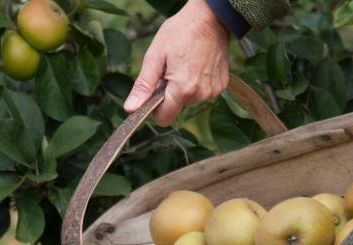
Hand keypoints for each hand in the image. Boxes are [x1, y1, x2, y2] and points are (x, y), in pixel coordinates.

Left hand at [123, 0, 229, 125]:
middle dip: (169, 93)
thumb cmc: (180, 32)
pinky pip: (202, 92)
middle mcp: (200, 94)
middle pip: (176, 108)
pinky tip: (197, 65)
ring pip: (189, 100)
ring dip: (183, 87)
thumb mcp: (155, 56)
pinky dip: (197, 83)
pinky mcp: (222, 85)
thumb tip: (130, 109)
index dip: (154, 109)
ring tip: (184, 64)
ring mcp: (213, 91)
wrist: (211, 17)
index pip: (163, 119)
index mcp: (182, 89)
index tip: (153, 91)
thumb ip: (143, 86)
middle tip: (170, 69)